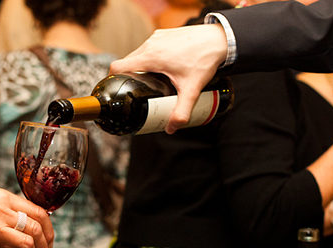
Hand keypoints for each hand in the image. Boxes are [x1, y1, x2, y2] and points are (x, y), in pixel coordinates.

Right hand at [109, 24, 227, 133]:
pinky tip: (163, 67)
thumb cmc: (204, 60)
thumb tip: (171, 128)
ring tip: (151, 80)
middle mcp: (150, 44)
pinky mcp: (164, 33)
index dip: (112, 79)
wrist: (220, 40)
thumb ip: (181, 111)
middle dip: (130, 76)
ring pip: (139, 53)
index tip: (117, 89)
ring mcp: (156, 37)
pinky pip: (150, 46)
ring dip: (141, 66)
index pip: (118, 66)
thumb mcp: (191, 90)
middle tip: (138, 90)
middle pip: (128, 62)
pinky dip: (151, 57)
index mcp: (150, 57)